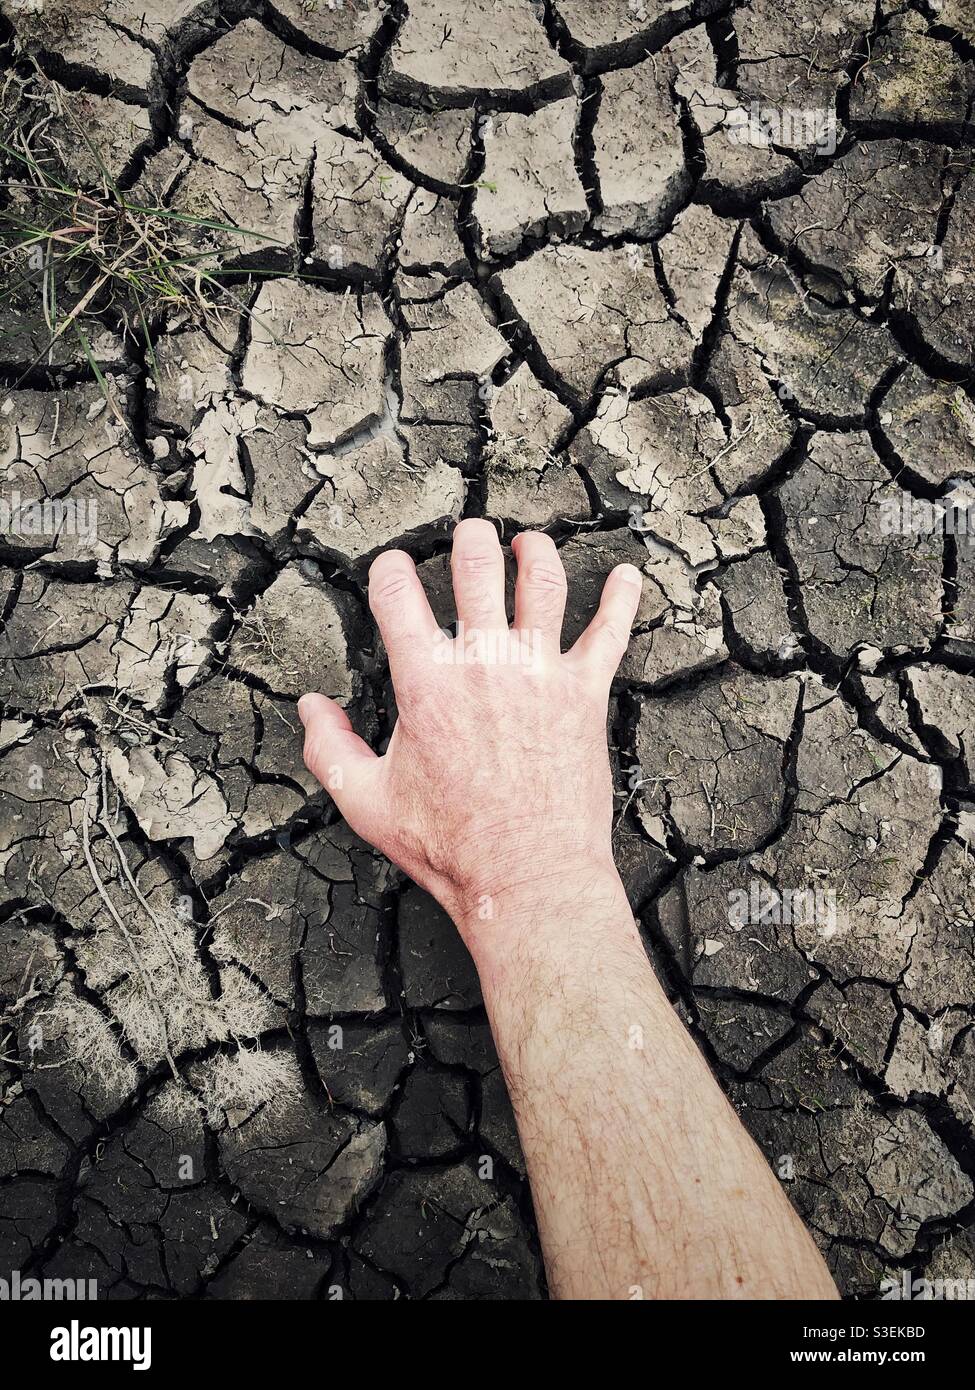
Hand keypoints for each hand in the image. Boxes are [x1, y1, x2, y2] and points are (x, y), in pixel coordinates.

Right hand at [298, 519, 642, 950]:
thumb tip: (314, 707)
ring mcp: (540, 672)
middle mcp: (485, 662)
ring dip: (534, 552)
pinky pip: (610, 631)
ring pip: (542, 582)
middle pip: (476, 565)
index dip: (388, 570)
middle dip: (468, 539)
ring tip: (529, 544)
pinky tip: (626, 577)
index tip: (391, 569)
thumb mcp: (366, 802)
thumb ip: (330, 748)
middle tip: (468, 535)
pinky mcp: (585, 694)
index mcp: (426, 681)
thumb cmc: (448, 846)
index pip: (397, 594)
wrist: (527, 878)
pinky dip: (621, 599)